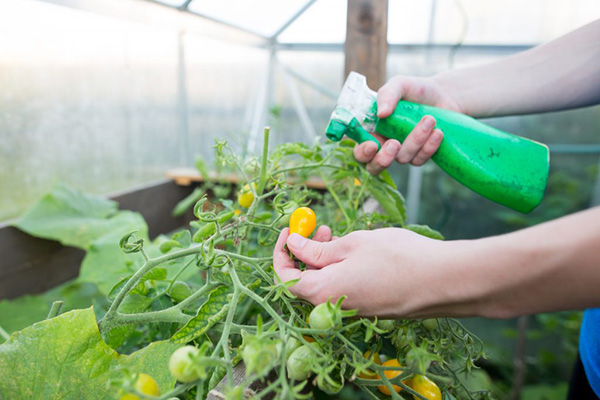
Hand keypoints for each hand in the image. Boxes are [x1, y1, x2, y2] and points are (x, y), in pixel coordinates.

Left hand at [273, 226, 464, 317]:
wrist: (442, 281)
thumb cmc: (397, 258)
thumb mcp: (351, 244)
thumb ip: (316, 249)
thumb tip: (292, 245)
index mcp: (322, 293)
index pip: (285, 278)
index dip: (281, 253)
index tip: (289, 229)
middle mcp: (333, 308)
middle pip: (304, 281)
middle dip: (304, 252)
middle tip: (317, 226)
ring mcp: (353, 310)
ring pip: (325, 283)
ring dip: (323, 258)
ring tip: (335, 232)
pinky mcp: (369, 307)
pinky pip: (343, 288)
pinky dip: (339, 268)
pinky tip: (353, 250)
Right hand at [354, 75, 463, 174]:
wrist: (443, 95)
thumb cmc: (415, 90)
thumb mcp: (399, 85)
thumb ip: (387, 95)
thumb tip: (381, 114)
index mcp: (373, 130)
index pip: (360, 149)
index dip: (363, 152)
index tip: (373, 144)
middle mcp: (384, 144)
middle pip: (374, 166)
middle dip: (382, 159)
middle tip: (395, 143)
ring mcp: (402, 152)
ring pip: (403, 158)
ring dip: (416, 140)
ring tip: (429, 119)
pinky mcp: (420, 156)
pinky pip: (420, 159)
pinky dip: (429, 146)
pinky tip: (438, 132)